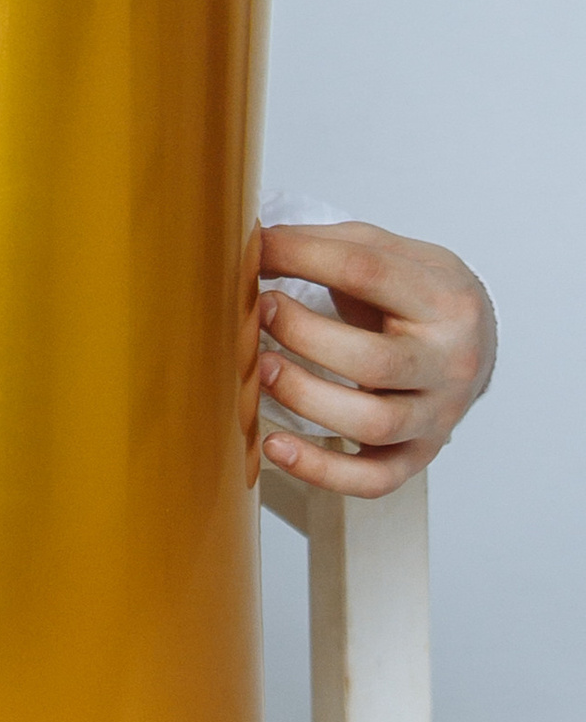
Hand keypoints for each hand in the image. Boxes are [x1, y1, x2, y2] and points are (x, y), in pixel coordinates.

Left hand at [260, 222, 496, 495]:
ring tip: (263, 368)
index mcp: (444, 300)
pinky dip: (321, 470)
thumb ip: (326, 246)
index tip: (256, 250)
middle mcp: (449, 363)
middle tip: (260, 311)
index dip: (302, 257)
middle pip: (374, 362)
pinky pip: (374, 480)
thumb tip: (249, 242)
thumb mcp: (388, 252)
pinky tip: (275, 444)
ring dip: (306, 397)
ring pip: (374, 424)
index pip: (368, 272)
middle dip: (304, 336)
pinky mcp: (418, 456)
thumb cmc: (416, 294)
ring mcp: (436, 416)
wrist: (472, 344)